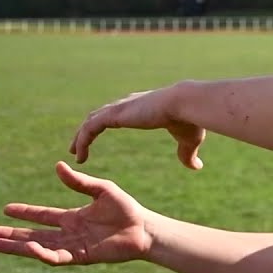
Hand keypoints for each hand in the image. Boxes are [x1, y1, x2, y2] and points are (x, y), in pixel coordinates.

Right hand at [0, 162, 153, 265]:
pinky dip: (42, 253)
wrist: (144, 228)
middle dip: (12, 235)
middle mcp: (70, 233)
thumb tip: (58, 165)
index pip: (42, 216)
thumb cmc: (126, 209)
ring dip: (18, 247)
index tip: (5, 209)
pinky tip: (29, 248)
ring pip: (39, 248)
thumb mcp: (101, 189)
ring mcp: (73, 246)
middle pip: (34, 235)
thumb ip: (79, 182)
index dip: (24, 213)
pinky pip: (57, 257)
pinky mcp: (81, 256)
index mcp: (73, 217)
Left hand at [70, 84, 205, 168]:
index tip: (99, 137)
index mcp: (141, 107)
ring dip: (80, 138)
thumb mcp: (188, 141)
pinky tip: (80, 156)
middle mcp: (127, 104)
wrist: (186, 106)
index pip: (117, 114)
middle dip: (87, 131)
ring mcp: (119, 108)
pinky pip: (90, 129)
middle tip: (78, 146)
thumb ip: (187, 154)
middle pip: (98, 116)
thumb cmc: (189, 120)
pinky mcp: (114, 115)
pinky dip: (82, 141)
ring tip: (74, 154)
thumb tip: (197, 167)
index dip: (106, 125)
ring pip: (90, 122)